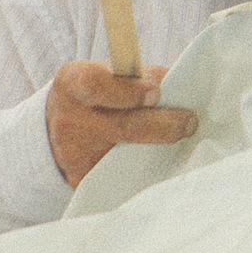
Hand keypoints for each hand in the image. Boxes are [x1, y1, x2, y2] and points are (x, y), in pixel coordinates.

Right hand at [45, 61, 196, 186]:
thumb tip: (183, 90)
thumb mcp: (112, 73)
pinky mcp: (81, 179)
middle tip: (189, 122)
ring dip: (160, 150)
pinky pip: (121, 179)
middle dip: (164, 125)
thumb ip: (145, 77)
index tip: (156, 93)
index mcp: (74, 83)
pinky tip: (160, 163)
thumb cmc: (101, 92)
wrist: (62, 123)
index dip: (128, 91)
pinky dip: (146, 172)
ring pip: (128, 158)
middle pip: (123, 127)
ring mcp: (73, 154)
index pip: (95, 85)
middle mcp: (69, 120)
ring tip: (180, 141)